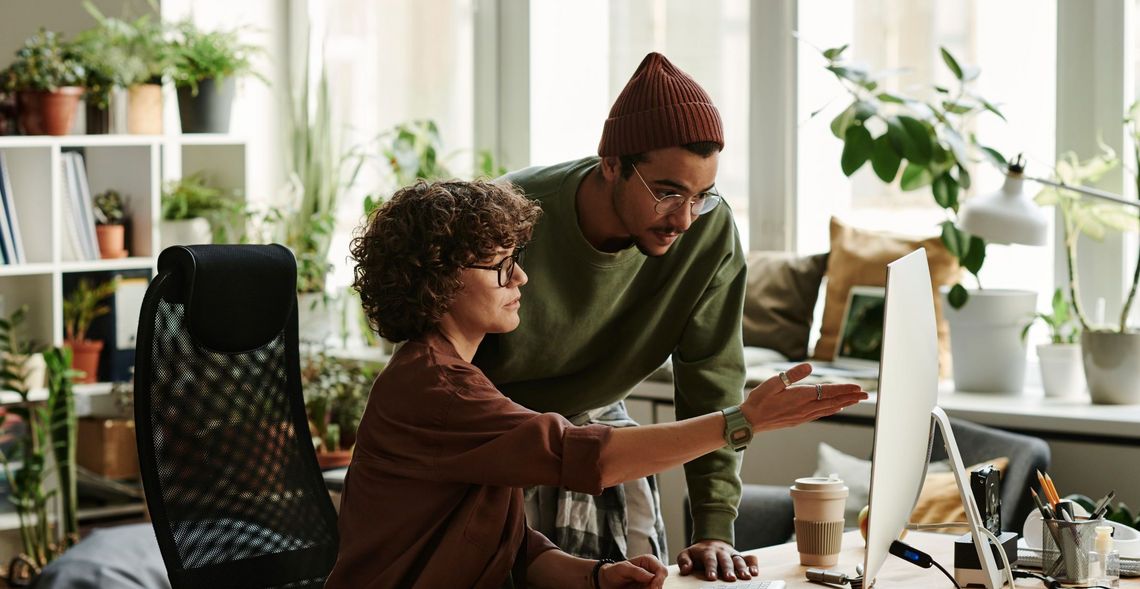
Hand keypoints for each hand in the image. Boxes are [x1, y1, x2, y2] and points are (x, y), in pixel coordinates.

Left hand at [599, 554, 666, 588]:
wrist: (607, 582)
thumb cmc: (614, 572)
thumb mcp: (622, 568)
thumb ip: (636, 571)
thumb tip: (650, 576)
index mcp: (648, 561)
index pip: (662, 570)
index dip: (659, 579)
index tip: (652, 587)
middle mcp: (652, 571)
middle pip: (661, 582)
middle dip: (654, 587)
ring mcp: (650, 582)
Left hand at [676, 540, 758, 580]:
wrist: (710, 542)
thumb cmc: (698, 553)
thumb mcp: (687, 554)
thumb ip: (684, 560)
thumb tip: (686, 569)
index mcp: (708, 551)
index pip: (709, 560)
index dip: (711, 568)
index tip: (711, 577)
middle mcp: (721, 552)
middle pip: (725, 560)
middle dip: (728, 569)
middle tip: (730, 579)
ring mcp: (732, 554)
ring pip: (738, 560)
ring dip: (743, 568)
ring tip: (746, 577)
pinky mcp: (740, 556)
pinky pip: (749, 558)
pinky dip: (753, 565)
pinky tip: (755, 573)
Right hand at [740, 363, 867, 432]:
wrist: (750, 421)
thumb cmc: (759, 400)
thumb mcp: (773, 382)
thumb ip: (792, 374)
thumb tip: (810, 366)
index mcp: (801, 397)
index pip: (828, 391)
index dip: (844, 389)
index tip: (858, 387)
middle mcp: (805, 408)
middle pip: (833, 401)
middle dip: (850, 397)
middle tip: (865, 394)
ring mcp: (803, 416)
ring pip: (829, 409)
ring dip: (844, 404)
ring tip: (856, 400)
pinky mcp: (799, 420)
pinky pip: (821, 414)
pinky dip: (832, 410)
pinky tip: (836, 408)